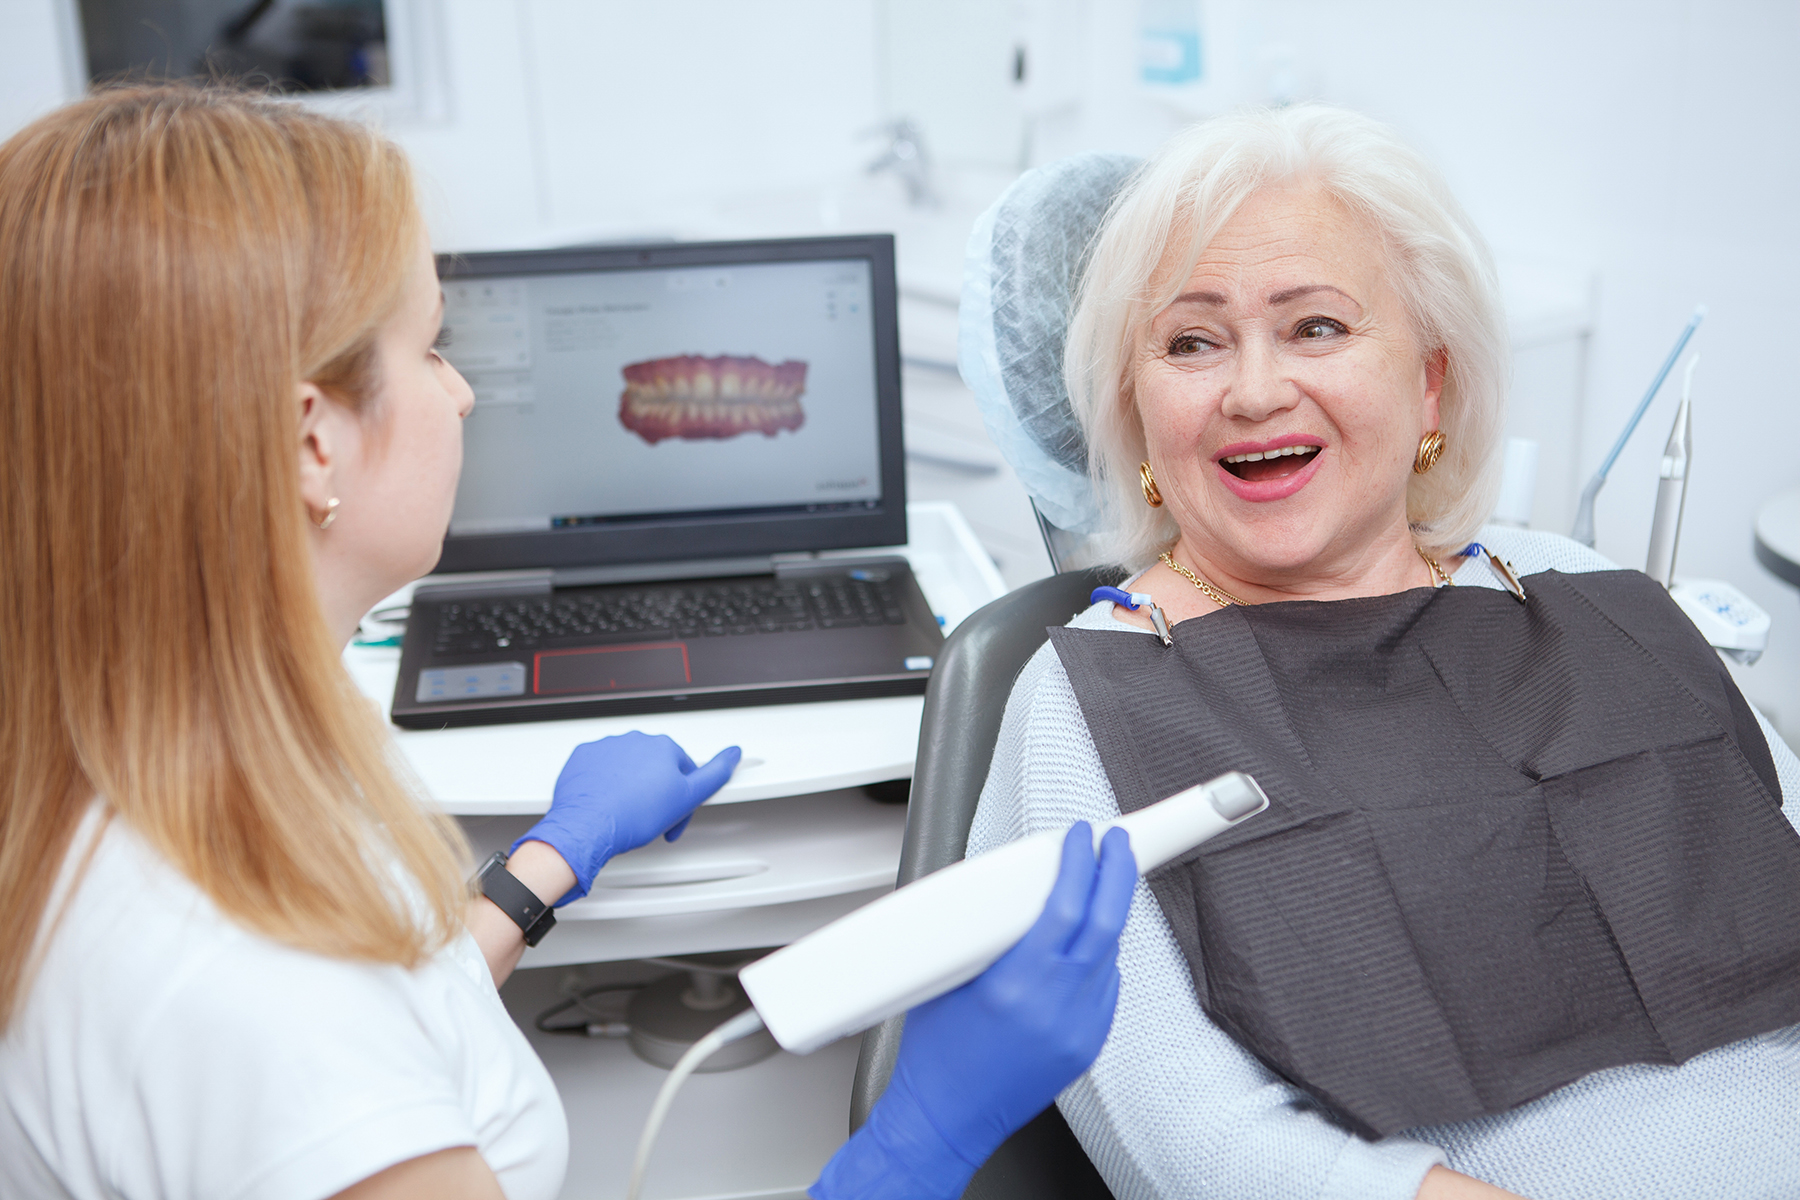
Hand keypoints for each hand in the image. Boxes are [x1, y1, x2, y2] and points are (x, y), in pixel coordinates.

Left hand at [512, 732, 739, 904]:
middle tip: (652, 818)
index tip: (674, 814)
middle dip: (657, 790)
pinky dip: (605, 782)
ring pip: (628, 766)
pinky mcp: (584, 757)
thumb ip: (715, 773)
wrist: (587, 827)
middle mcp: (635, 741)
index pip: (684, 769)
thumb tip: (733, 754)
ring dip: (631, 786)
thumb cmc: (632, 816)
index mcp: (663, 747)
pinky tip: (608, 801)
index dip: (683, 796)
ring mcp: (607, 747)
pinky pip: (600, 766)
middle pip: (656, 766)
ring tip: (628, 812)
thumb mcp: (686, 798)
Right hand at [811, 822, 1136, 1199]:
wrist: (945, 1118)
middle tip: (1115, 845)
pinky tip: (1084, 945)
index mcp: (1015, 985)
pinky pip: (1107, 988)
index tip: (1084, 838)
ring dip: (1108, 914)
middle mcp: (1055, 1007)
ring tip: (1098, 887)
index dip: (1082, 864)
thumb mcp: (945, 977)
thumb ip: (980, 933)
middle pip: (1107, 923)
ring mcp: (1078, 1029)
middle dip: (1116, 873)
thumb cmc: (934, 1055)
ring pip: (1111, 954)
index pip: (1067, 907)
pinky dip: (1100, 958)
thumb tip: (1001, 889)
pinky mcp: (1086, 1046)